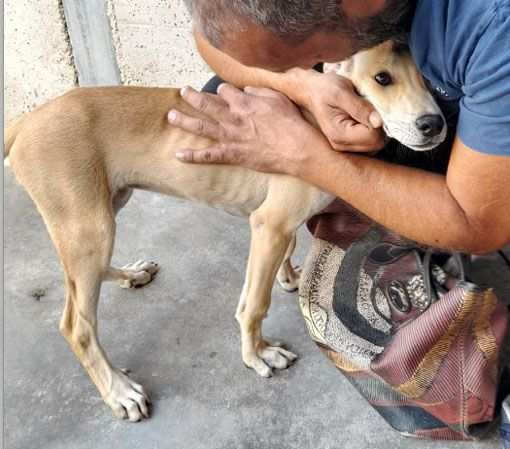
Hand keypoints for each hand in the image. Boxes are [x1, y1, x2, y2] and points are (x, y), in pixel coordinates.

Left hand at [168, 84, 326, 174]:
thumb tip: (247, 90)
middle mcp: (233, 117)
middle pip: (206, 104)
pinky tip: (178, 155)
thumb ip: (260, 91)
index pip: (224, 91)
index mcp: (244, 102)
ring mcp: (230, 136)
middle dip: (192, 97)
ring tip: (171, 116)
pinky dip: (192, 156)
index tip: (221, 92)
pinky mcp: (232, 154)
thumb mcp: (279, 98)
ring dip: (184, 121)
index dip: (221, 91)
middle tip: (183, 92)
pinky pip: (208, 155)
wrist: (296, 148)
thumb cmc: (291, 123)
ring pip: (201, 126)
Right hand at [302, 71, 384, 151]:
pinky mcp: (349, 144)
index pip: (373, 137)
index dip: (378, 121)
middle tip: (369, 108)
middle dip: (379, 126)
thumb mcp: (342, 92)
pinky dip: (372, 130)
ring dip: (376, 128)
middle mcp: (342, 146)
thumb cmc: (324, 89)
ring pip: (375, 144)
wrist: (312, 91)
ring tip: (364, 112)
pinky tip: (363, 118)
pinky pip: (370, 142)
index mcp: (339, 135)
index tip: (371, 106)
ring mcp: (345, 147)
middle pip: (376, 144)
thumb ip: (360, 107)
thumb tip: (379, 122)